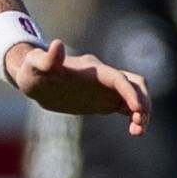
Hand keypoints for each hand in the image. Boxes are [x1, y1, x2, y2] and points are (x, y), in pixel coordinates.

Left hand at [7, 40, 149, 136]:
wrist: (35, 79)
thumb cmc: (33, 71)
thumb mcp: (35, 65)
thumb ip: (47, 58)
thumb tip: (57, 45)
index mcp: (92, 69)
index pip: (118, 78)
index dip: (130, 92)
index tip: (137, 110)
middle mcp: (104, 77)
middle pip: (135, 84)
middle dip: (143, 101)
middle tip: (139, 123)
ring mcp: (106, 89)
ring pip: (135, 96)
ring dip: (142, 112)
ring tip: (137, 132)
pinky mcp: (104, 100)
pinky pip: (127, 108)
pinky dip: (135, 117)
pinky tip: (135, 131)